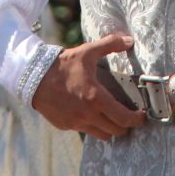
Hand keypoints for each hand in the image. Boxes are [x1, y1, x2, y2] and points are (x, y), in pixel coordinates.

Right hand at [31, 32, 146, 139]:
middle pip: (116, 131)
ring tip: (110, 117)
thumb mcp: (87, 52)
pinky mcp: (65, 126)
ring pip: (101, 135)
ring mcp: (75, 123)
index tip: (141, 116)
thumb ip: (110, 44)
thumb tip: (129, 40)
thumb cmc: (62, 65)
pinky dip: (91, 126)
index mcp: (96, 98)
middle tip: (127, 116)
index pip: (124, 119)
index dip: (137, 120)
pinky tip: (90, 114)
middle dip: (125, 125)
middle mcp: (87, 115)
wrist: (33, 77)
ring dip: (109, 128)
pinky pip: (84, 131)